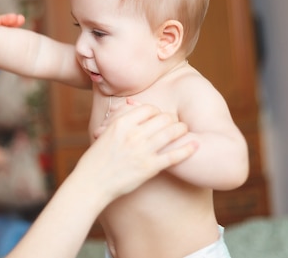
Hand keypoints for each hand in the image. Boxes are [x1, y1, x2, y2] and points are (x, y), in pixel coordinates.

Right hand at [75, 103, 196, 199]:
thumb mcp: (105, 132)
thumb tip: (130, 104)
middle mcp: (133, 135)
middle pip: (163, 119)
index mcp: (121, 124)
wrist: (92, 183)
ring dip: (182, 130)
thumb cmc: (97, 158)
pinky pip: (173, 156)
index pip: (148, 108)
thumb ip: (120, 118)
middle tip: (177, 123)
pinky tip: (195, 146)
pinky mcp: (149, 168)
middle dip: (172, 119)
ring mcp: (142, 151)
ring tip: (186, 130)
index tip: (160, 116)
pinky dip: (186, 149)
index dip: (157, 111)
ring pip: (170, 133)